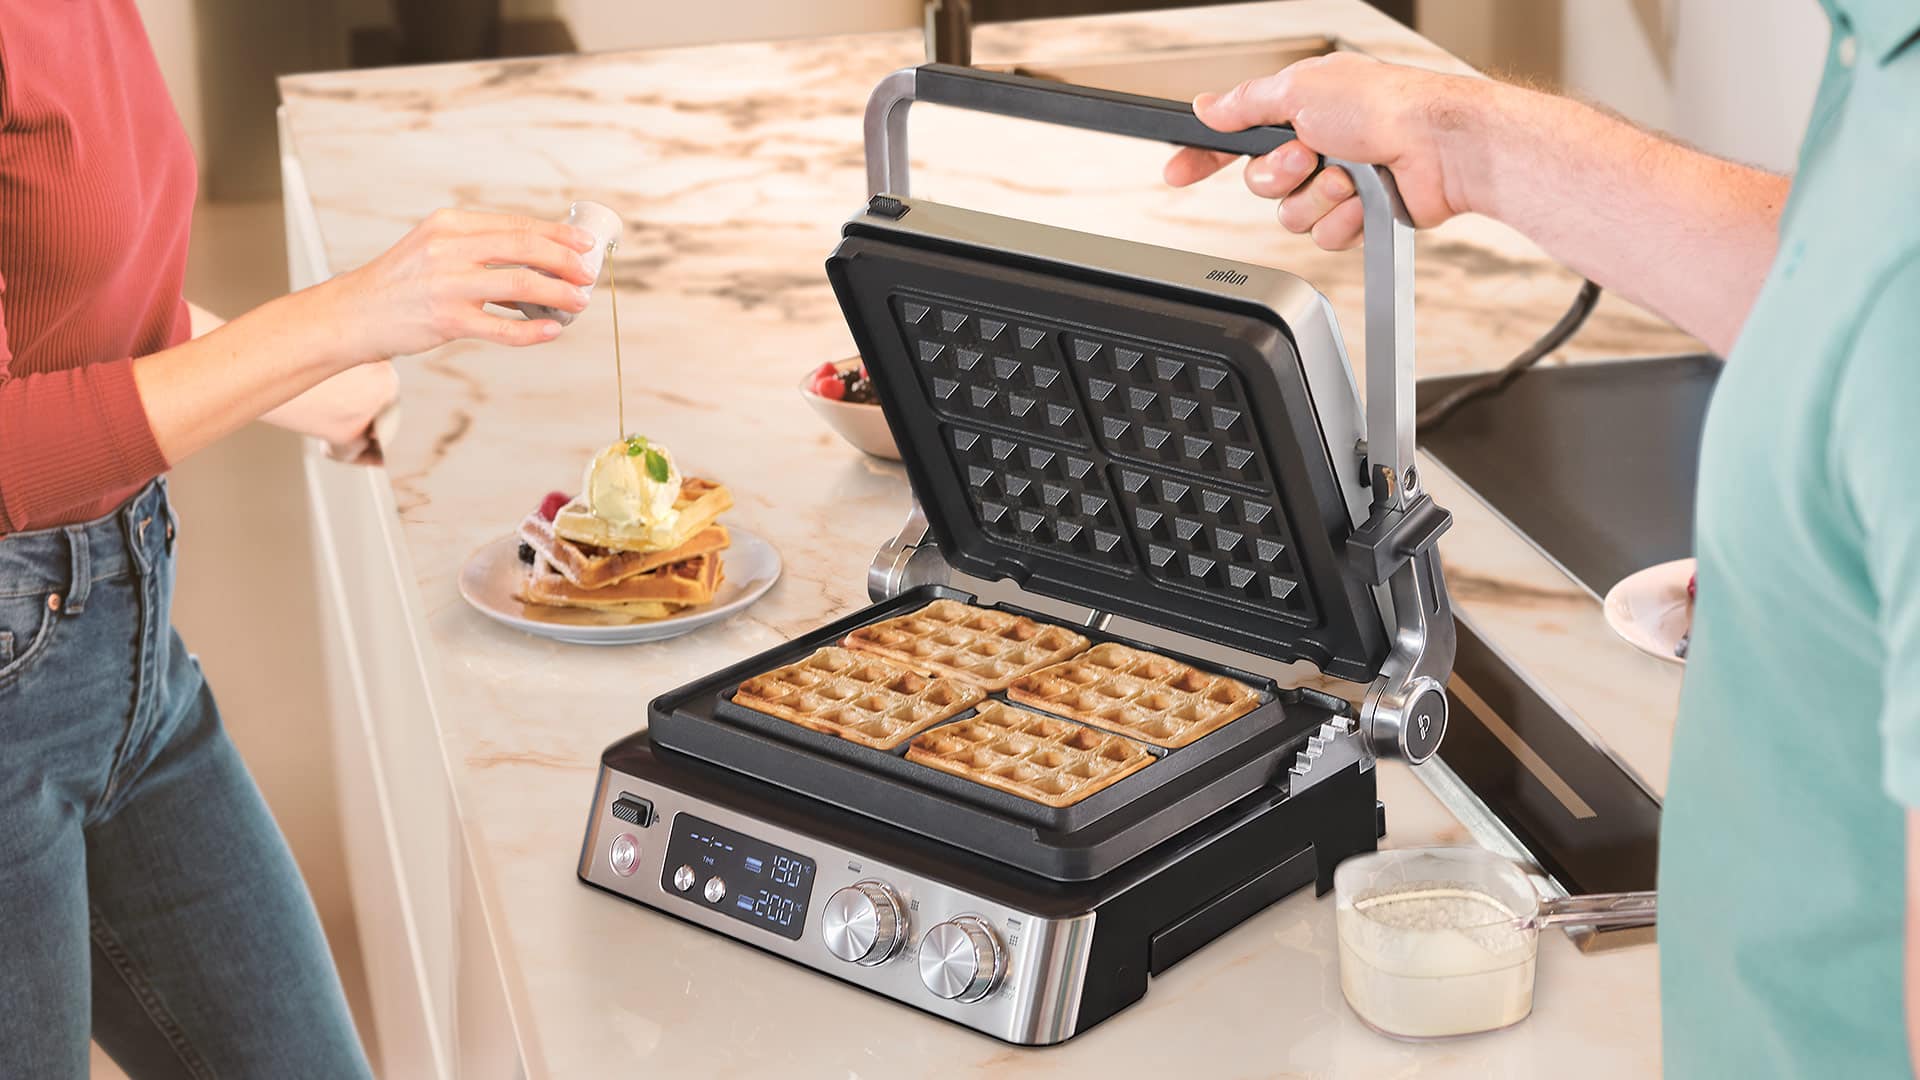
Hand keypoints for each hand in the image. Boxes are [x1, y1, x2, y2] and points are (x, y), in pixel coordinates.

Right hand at [325, 208, 597, 359]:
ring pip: (519, 285)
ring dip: (557, 293)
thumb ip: (477, 246)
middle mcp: (448, 248)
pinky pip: (501, 328)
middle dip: (564, 259)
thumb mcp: (433, 246)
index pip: (515, 224)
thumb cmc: (401, 283)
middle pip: (523, 247)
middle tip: (587, 272)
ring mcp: (447, 285)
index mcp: (449, 224)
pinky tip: (552, 330)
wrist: (355, 314)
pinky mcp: (447, 321)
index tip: (583, 243)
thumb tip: (536, 255)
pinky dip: (531, 331)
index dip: (556, 234)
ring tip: (579, 302)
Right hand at [1164, 53, 1487, 249]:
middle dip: (1282, 174)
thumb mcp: (1300, 89)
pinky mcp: (1359, 215)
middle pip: (1260, 184)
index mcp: (1300, 110)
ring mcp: (1339, 183)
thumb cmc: (1385, 105)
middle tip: (1309, 155)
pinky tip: (1366, 199)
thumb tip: (1208, 105)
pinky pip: (1325, 235)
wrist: (1440, 147)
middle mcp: (1317, 146)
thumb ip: (1246, 102)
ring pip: (1292, 215)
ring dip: (1318, 196)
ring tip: (1349, 175)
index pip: (1235, 138)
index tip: (1176, 172)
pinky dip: (1344, 218)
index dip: (1204, 157)